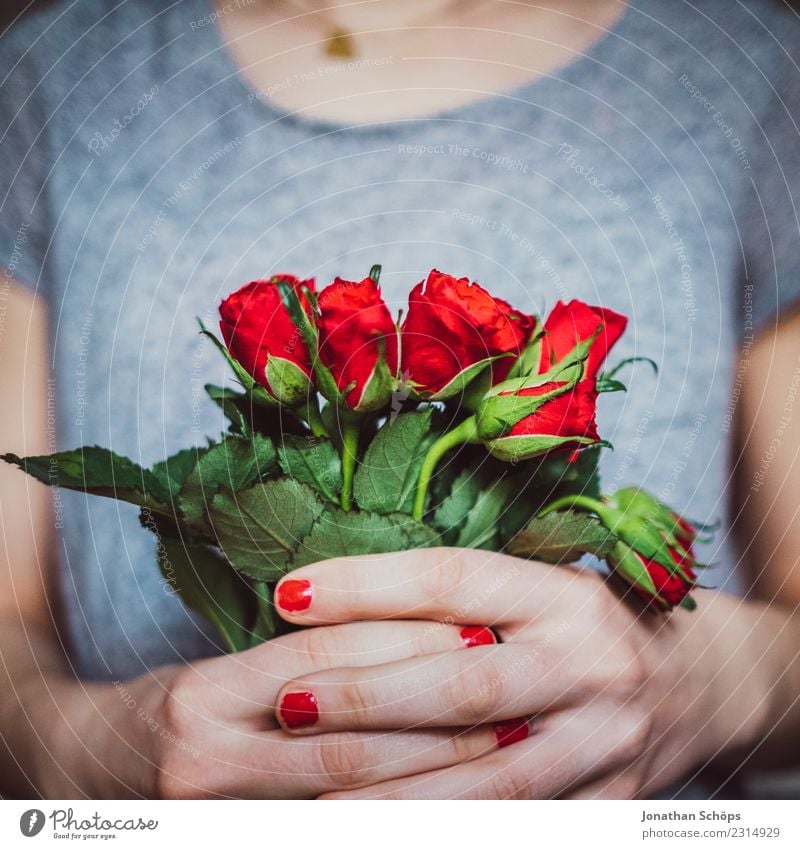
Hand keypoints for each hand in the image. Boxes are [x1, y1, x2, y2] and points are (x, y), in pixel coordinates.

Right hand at [35, 619, 506, 797]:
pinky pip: (330, 820)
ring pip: (347, 789)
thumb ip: (303, 658)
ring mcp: (215, 810)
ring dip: (430, 769)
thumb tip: (415, 631)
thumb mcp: (222, 671)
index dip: (405, 639)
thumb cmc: (170, 711)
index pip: (326, 655)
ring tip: (501, 747)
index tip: (477, 625)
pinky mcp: (230, 835)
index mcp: (205, 691)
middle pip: (345, 730)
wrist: (87, 775)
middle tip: (513, 694)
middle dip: (436, 713)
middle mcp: (203, 755)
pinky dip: (391, 807)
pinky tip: (442, 797)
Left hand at [270, 548, 766, 798]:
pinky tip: (392, 835)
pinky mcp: (613, 805)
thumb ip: (459, 602)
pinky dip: (455, 836)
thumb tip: (338, 606)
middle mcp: (589, 664)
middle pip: (465, 685)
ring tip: (316, 806)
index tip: (290, 592)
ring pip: (491, 780)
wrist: (694, 682)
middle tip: (289, 702)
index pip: (451, 580)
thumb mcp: (538, 588)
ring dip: (398, 798)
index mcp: (560, 595)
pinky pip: (526, 830)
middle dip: (369, 697)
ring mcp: (605, 742)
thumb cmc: (586, 623)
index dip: (366, 585)